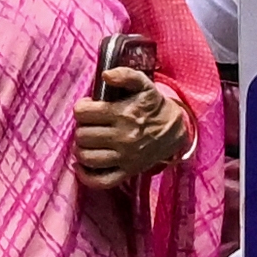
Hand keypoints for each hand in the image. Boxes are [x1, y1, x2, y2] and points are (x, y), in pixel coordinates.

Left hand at [72, 50, 197, 191]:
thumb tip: (105, 76)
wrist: (175, 130)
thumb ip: (125, 75)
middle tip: (90, 125)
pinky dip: (86, 176)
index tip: (88, 108)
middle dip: (82, 128)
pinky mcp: (127, 172)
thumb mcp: (144, 84)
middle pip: (82, 135)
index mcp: (122, 114)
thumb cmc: (153, 106)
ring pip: (87, 157)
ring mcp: (124, 158)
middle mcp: (122, 137)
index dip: (82, 108)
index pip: (83, 113)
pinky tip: (82, 165)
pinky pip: (100, 181)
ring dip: (82, 149)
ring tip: (88, 142)